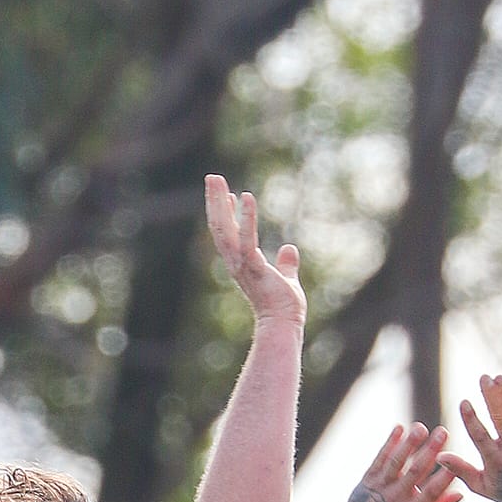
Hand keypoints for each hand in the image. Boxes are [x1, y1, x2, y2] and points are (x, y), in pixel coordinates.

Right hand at [207, 174, 305, 331]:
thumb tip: (289, 249)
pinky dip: (245, 217)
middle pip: (218, 227)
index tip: (226, 194)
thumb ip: (286, 264)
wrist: (283, 324)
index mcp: (241, 264)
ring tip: (216, 180)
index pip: (228, 234)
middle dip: (214, 201)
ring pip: (223, 229)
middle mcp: (235, 262)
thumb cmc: (283, 307)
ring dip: (218, 202)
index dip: (226, 213)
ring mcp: (241, 264)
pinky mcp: (253, 265)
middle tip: (212, 177)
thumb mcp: (286, 279)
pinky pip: (246, 237)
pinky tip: (246, 196)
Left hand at [347, 424, 459, 501]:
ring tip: (420, 427)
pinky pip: (380, 458)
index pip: (431, 493)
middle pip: (415, 472)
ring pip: (396, 462)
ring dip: (409, 444)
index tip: (456, 464)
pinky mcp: (370, 477)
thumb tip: (461, 493)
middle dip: (430, 451)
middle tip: (443, 432)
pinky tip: (399, 428)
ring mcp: (381, 486)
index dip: (443, 479)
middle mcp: (396, 497)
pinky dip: (389, 443)